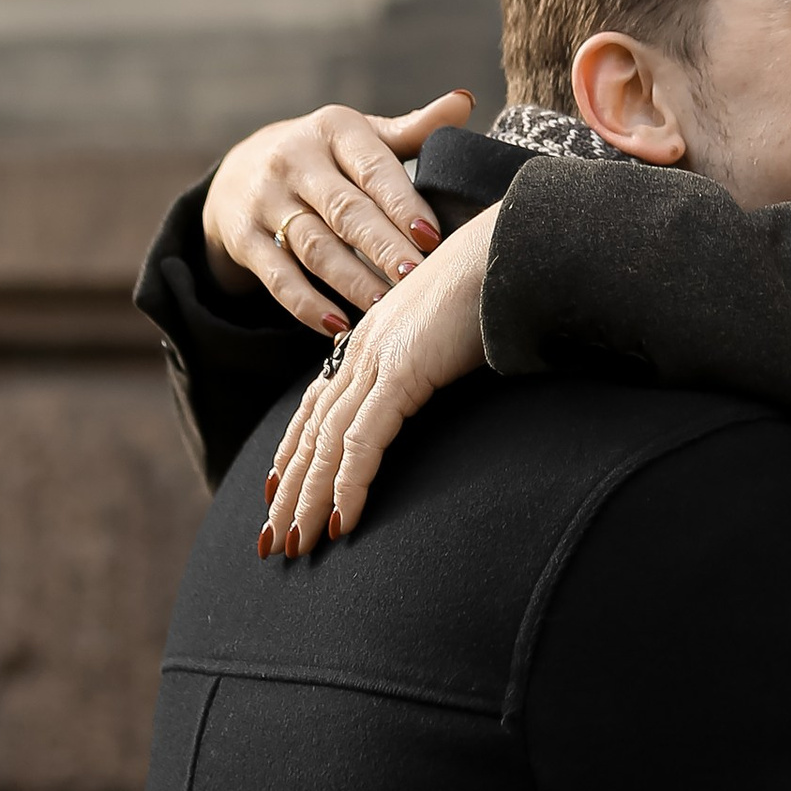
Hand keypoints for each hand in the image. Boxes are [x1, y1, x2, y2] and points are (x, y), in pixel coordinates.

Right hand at [201, 93, 474, 338]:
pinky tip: (338, 325)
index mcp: (333, 130)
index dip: (402, 203)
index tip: (433, 236)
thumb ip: (413, 129)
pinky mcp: (244, 239)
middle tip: (415, 276)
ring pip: (312, 247)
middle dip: (381, 246)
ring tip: (384, 306)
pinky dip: (307, 305)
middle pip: (344, 210)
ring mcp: (265, 201)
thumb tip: (464, 102)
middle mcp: (294, 160)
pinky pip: (277, 278)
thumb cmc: (325, 156)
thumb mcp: (361, 135)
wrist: (241, 171)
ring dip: (350, 280)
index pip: (372, 168)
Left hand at [257, 205, 498, 556]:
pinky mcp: (404, 370)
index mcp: (374, 337)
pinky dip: (349, 483)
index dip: (294, 451)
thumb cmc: (501, 282)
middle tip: (273, 541)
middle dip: (290, 490)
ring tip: (297, 545)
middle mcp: (365, 348)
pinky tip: (342, 521)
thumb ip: (438, 355)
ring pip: (326, 442)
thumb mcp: (457, 327)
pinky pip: (365, 439)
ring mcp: (380, 357)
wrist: (517, 245)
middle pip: (311, 431)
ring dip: (309, 498)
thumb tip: (446, 379)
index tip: (278, 492)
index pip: (318, 404)